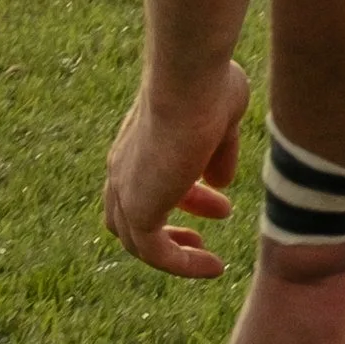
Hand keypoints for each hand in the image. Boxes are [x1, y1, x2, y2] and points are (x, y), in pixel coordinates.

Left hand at [105, 60, 247, 277]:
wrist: (189, 77)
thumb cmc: (208, 84)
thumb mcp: (221, 120)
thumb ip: (219, 152)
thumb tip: (221, 182)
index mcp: (138, 143)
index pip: (150, 179)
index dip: (186, 192)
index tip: (218, 196)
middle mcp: (123, 168)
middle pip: (136, 213)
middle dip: (176, 222)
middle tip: (211, 224)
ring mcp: (126, 189)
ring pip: (140, 241)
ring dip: (177, 251)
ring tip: (210, 260)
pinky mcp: (138, 210)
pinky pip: (157, 255)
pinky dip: (183, 264)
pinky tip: (214, 266)